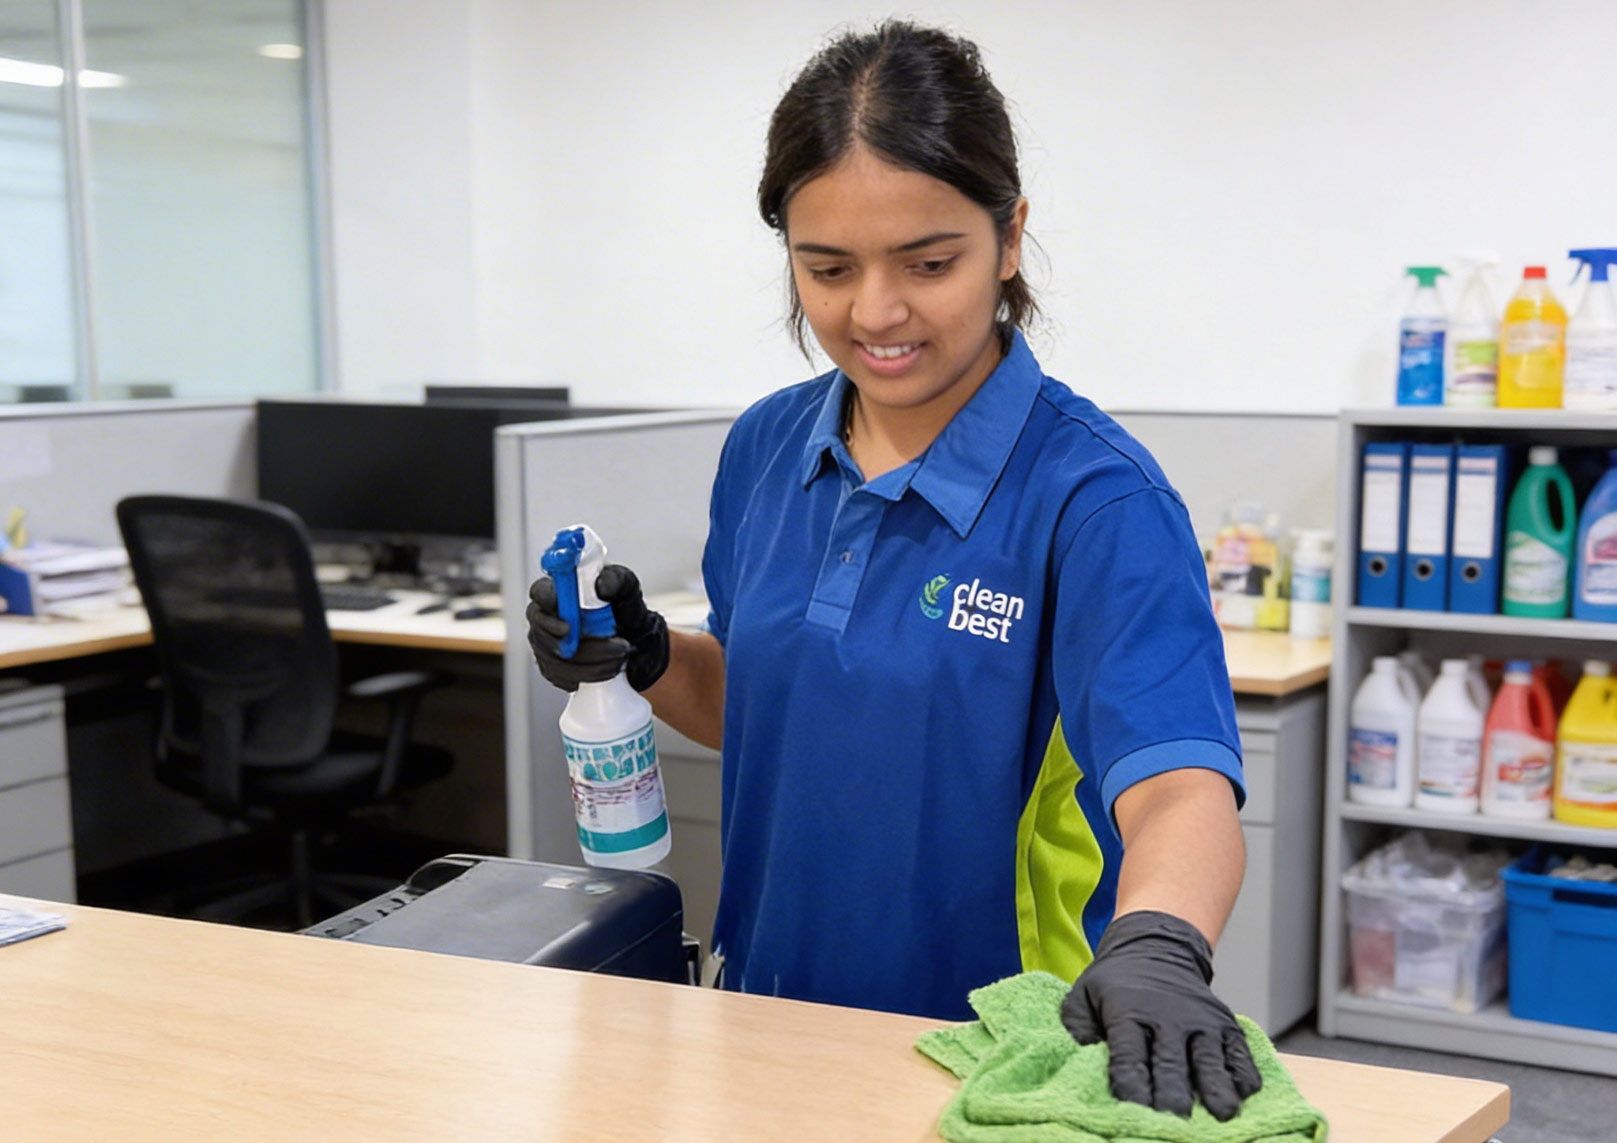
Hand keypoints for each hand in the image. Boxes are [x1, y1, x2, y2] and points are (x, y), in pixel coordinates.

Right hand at [527, 565, 669, 692]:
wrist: (632, 632)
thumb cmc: (621, 605)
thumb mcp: (625, 586)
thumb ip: (614, 581)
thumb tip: (601, 587)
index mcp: (557, 590)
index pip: (539, 593)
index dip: (548, 610)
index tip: (569, 626)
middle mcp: (544, 616)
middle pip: (542, 635)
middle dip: (579, 647)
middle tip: (613, 646)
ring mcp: (544, 643)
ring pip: (555, 661)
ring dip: (591, 664)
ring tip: (619, 657)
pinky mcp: (551, 666)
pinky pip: (562, 677)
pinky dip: (589, 676)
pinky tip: (609, 669)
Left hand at [1060, 910, 1261, 1119]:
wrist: (1157, 950)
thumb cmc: (1117, 984)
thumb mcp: (1084, 996)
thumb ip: (1077, 1027)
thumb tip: (1080, 1057)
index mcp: (1129, 1013)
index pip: (1129, 1055)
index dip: (1130, 1085)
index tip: (1131, 1109)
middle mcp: (1168, 1018)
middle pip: (1171, 1064)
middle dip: (1172, 1097)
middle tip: (1174, 1124)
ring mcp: (1201, 1021)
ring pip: (1210, 1059)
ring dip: (1217, 1088)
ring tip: (1222, 1113)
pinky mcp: (1225, 1025)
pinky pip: (1240, 1052)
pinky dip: (1244, 1074)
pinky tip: (1243, 1093)